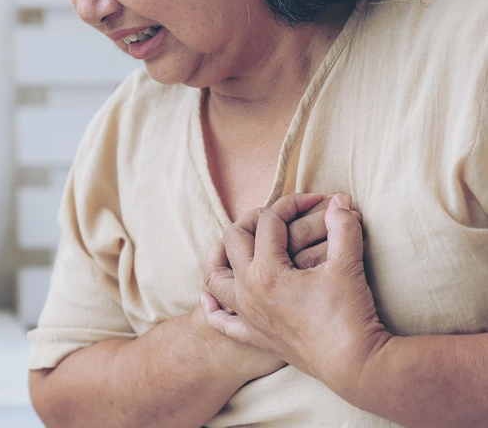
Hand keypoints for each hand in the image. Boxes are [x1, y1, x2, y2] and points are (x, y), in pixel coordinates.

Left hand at [201, 194, 391, 396]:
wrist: (355, 365)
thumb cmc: (350, 314)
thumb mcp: (348, 265)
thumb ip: (343, 228)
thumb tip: (340, 200)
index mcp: (266, 271)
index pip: (269, 222)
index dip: (291, 204)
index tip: (315, 201)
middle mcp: (247, 291)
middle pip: (233, 239)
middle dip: (253, 220)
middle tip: (278, 216)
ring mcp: (247, 315)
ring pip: (215, 277)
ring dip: (221, 255)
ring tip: (238, 243)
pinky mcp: (254, 336)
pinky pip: (221, 321)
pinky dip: (212, 307)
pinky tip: (210, 297)